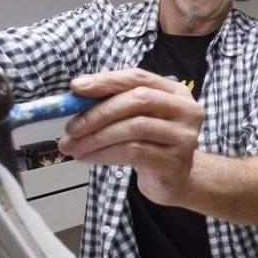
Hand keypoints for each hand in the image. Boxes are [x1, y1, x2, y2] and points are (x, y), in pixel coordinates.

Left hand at [57, 69, 203, 205]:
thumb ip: (114, 103)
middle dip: (99, 112)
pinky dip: (105, 154)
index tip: (75, 87)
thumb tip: (74, 96)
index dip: (107, 81)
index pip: (139, 78)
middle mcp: (186, 110)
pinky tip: (89, 158)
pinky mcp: (174, 161)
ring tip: (73, 147)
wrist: (173, 179)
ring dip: (97, 137)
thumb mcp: (136, 118)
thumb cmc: (151, 143)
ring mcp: (183, 136)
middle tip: (71, 128)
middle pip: (139, 100)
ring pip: (134, 127)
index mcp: (175, 92)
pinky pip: (133, 151)